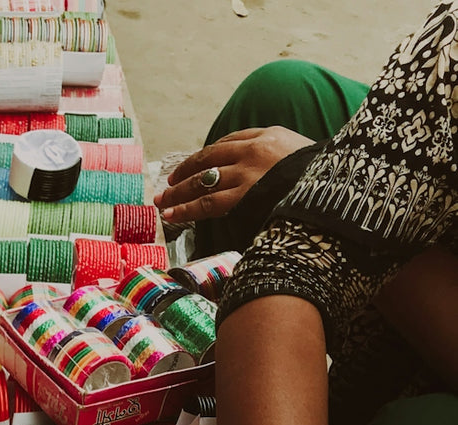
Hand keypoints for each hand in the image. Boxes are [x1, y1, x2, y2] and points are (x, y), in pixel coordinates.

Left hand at [154, 126, 312, 227]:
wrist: (337, 185)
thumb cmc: (322, 176)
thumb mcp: (303, 156)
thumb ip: (280, 159)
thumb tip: (270, 175)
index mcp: (269, 135)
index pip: (229, 142)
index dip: (207, 156)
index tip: (193, 165)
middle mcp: (254, 150)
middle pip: (209, 158)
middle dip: (185, 172)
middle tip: (168, 183)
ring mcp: (249, 172)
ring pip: (203, 181)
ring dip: (179, 192)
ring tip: (162, 201)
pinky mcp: (245, 195)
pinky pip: (208, 202)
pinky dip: (186, 208)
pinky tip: (171, 214)